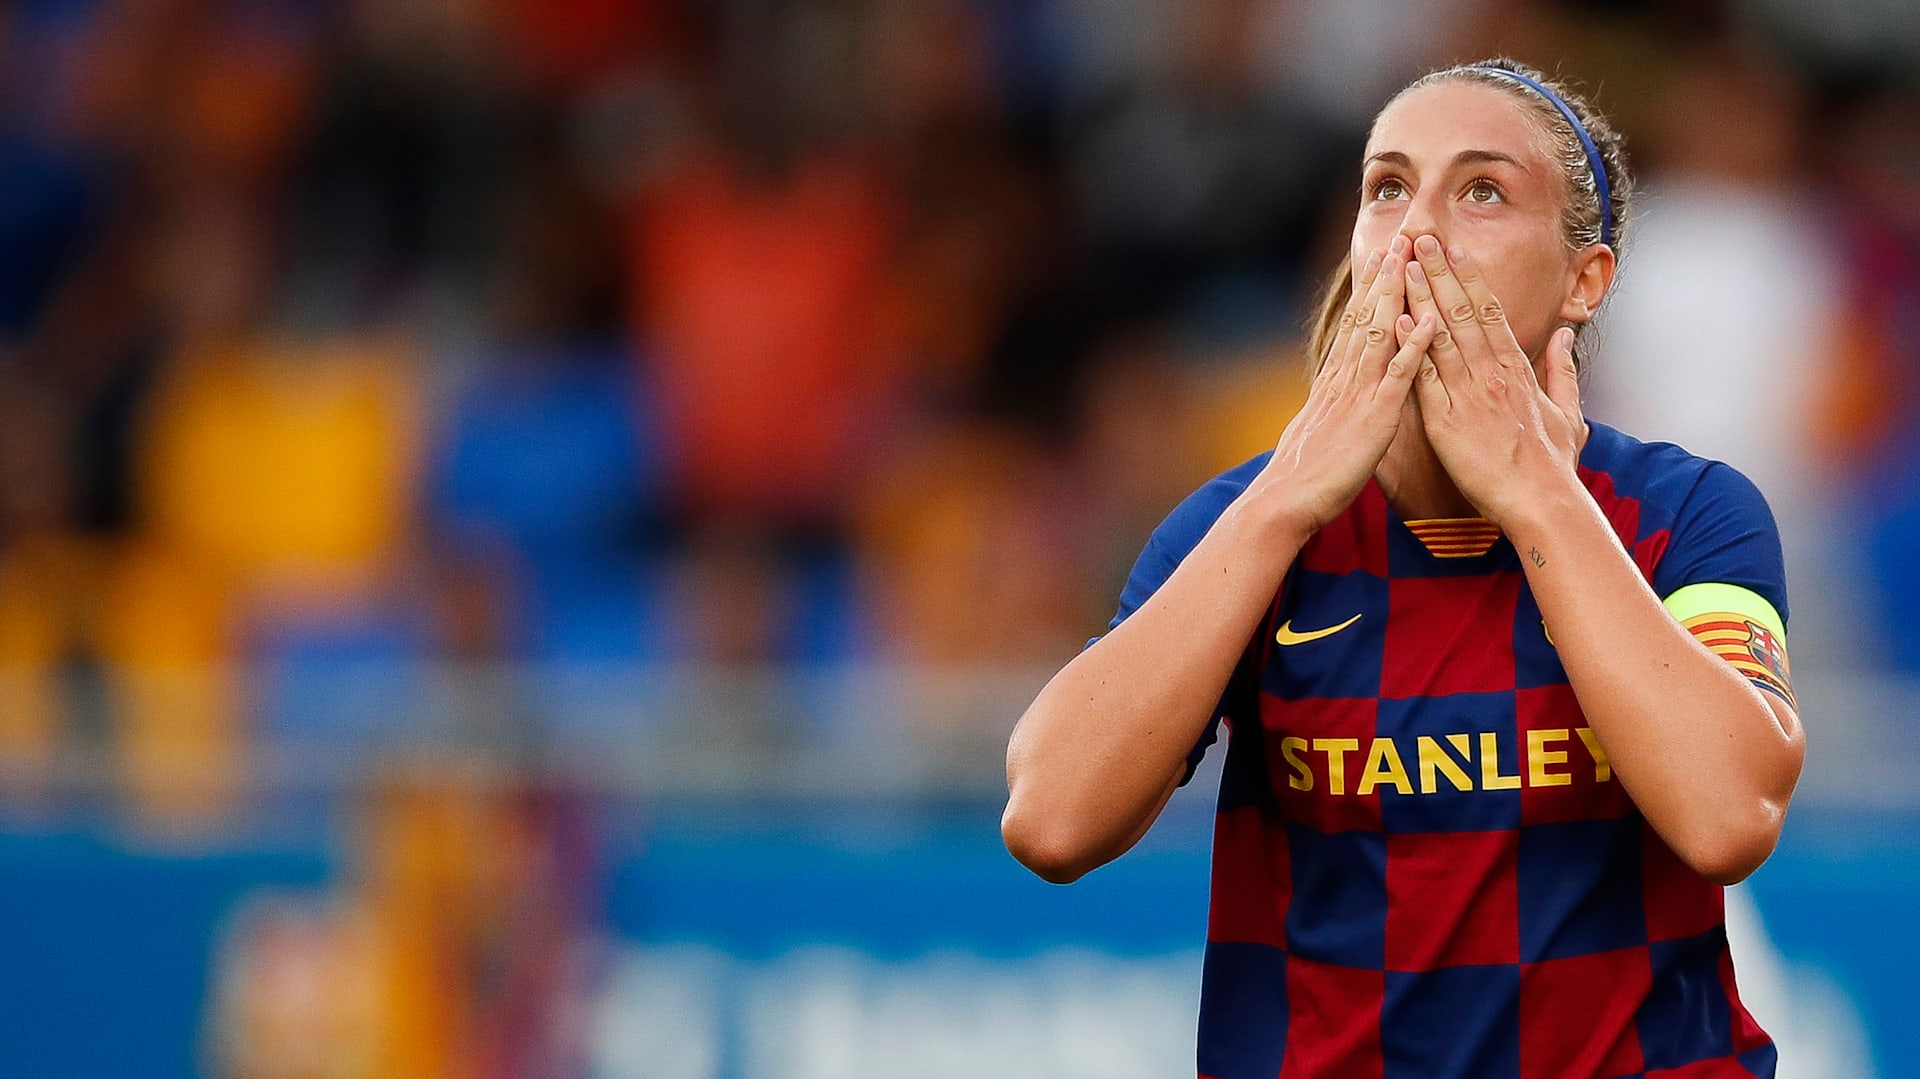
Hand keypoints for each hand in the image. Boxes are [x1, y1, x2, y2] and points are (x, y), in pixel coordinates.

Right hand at [1258, 236, 1439, 531]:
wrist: (1283, 503)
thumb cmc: (1299, 479)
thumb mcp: (1315, 433)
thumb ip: (1329, 410)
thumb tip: (1330, 399)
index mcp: (1333, 384)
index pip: (1355, 326)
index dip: (1371, 291)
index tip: (1383, 259)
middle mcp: (1344, 380)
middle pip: (1367, 318)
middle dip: (1386, 277)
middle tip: (1402, 238)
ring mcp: (1358, 396)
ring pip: (1381, 334)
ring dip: (1399, 295)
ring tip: (1414, 259)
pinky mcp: (1374, 419)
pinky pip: (1397, 377)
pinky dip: (1412, 346)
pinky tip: (1427, 319)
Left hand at [1400, 235, 1584, 528]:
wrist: (1541, 501)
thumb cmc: (1554, 464)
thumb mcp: (1569, 412)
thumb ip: (1563, 371)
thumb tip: (1565, 336)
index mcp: (1516, 370)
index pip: (1489, 311)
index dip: (1468, 278)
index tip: (1453, 250)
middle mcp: (1492, 373)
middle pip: (1462, 311)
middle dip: (1439, 271)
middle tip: (1419, 238)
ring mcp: (1468, 394)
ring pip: (1440, 335)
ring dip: (1420, 297)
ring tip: (1403, 264)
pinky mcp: (1446, 421)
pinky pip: (1424, 377)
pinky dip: (1409, 347)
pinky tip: (1396, 320)